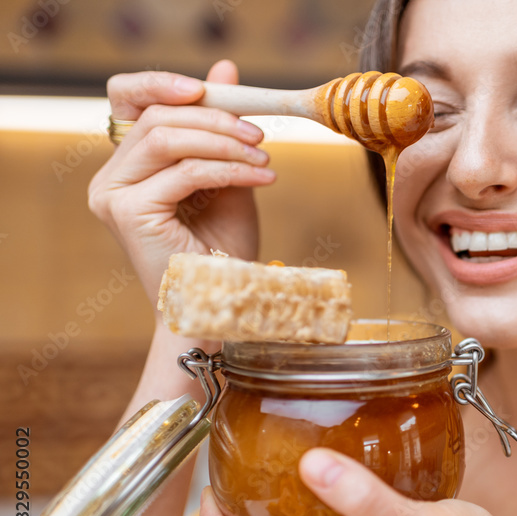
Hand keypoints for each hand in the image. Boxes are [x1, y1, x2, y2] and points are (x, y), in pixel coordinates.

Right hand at [88, 60, 275, 306]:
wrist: (222, 305)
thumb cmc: (223, 250)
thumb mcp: (228, 176)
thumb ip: (221, 128)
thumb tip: (224, 68)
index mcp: (129, 166)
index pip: (128, 101)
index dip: (161, 82)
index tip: (209, 87)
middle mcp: (111, 178)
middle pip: (155, 117)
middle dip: (215, 118)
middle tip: (259, 136)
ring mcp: (114, 195)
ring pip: (167, 139)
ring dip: (225, 143)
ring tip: (264, 161)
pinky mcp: (129, 213)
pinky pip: (185, 172)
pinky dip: (229, 170)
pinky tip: (261, 179)